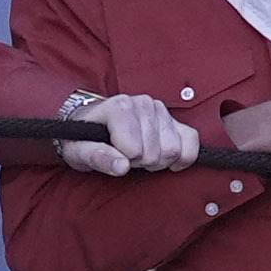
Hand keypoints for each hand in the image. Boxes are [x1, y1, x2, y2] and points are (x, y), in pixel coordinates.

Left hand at [58, 91, 200, 177]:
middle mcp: (142, 103)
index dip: (124, 161)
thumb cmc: (84, 140)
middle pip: (156, 152)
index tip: (113, 156)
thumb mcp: (79, 152)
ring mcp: (160, 109)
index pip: (134, 149)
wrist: (92, 126)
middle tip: (126, 157)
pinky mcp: (175, 119)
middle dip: (141, 163)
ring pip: (173, 150)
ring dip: (158, 161)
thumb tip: (121, 167)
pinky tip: (168, 160)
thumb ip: (97, 158)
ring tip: (141, 155)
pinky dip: (183, 156)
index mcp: (119, 107)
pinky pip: (191, 139)